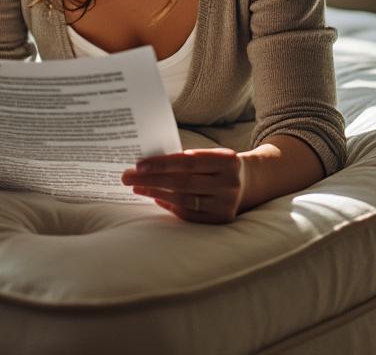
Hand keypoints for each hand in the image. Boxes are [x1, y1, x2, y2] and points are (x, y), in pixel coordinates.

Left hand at [121, 148, 244, 223]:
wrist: (247, 182)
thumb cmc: (218, 165)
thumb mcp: (210, 155)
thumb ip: (185, 159)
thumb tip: (147, 165)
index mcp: (228, 160)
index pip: (189, 161)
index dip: (162, 164)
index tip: (138, 165)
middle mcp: (230, 183)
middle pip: (183, 182)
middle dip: (151, 180)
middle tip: (127, 177)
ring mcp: (227, 204)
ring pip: (184, 200)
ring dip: (156, 193)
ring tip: (137, 187)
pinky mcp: (221, 220)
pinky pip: (189, 214)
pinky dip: (170, 206)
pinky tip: (156, 198)